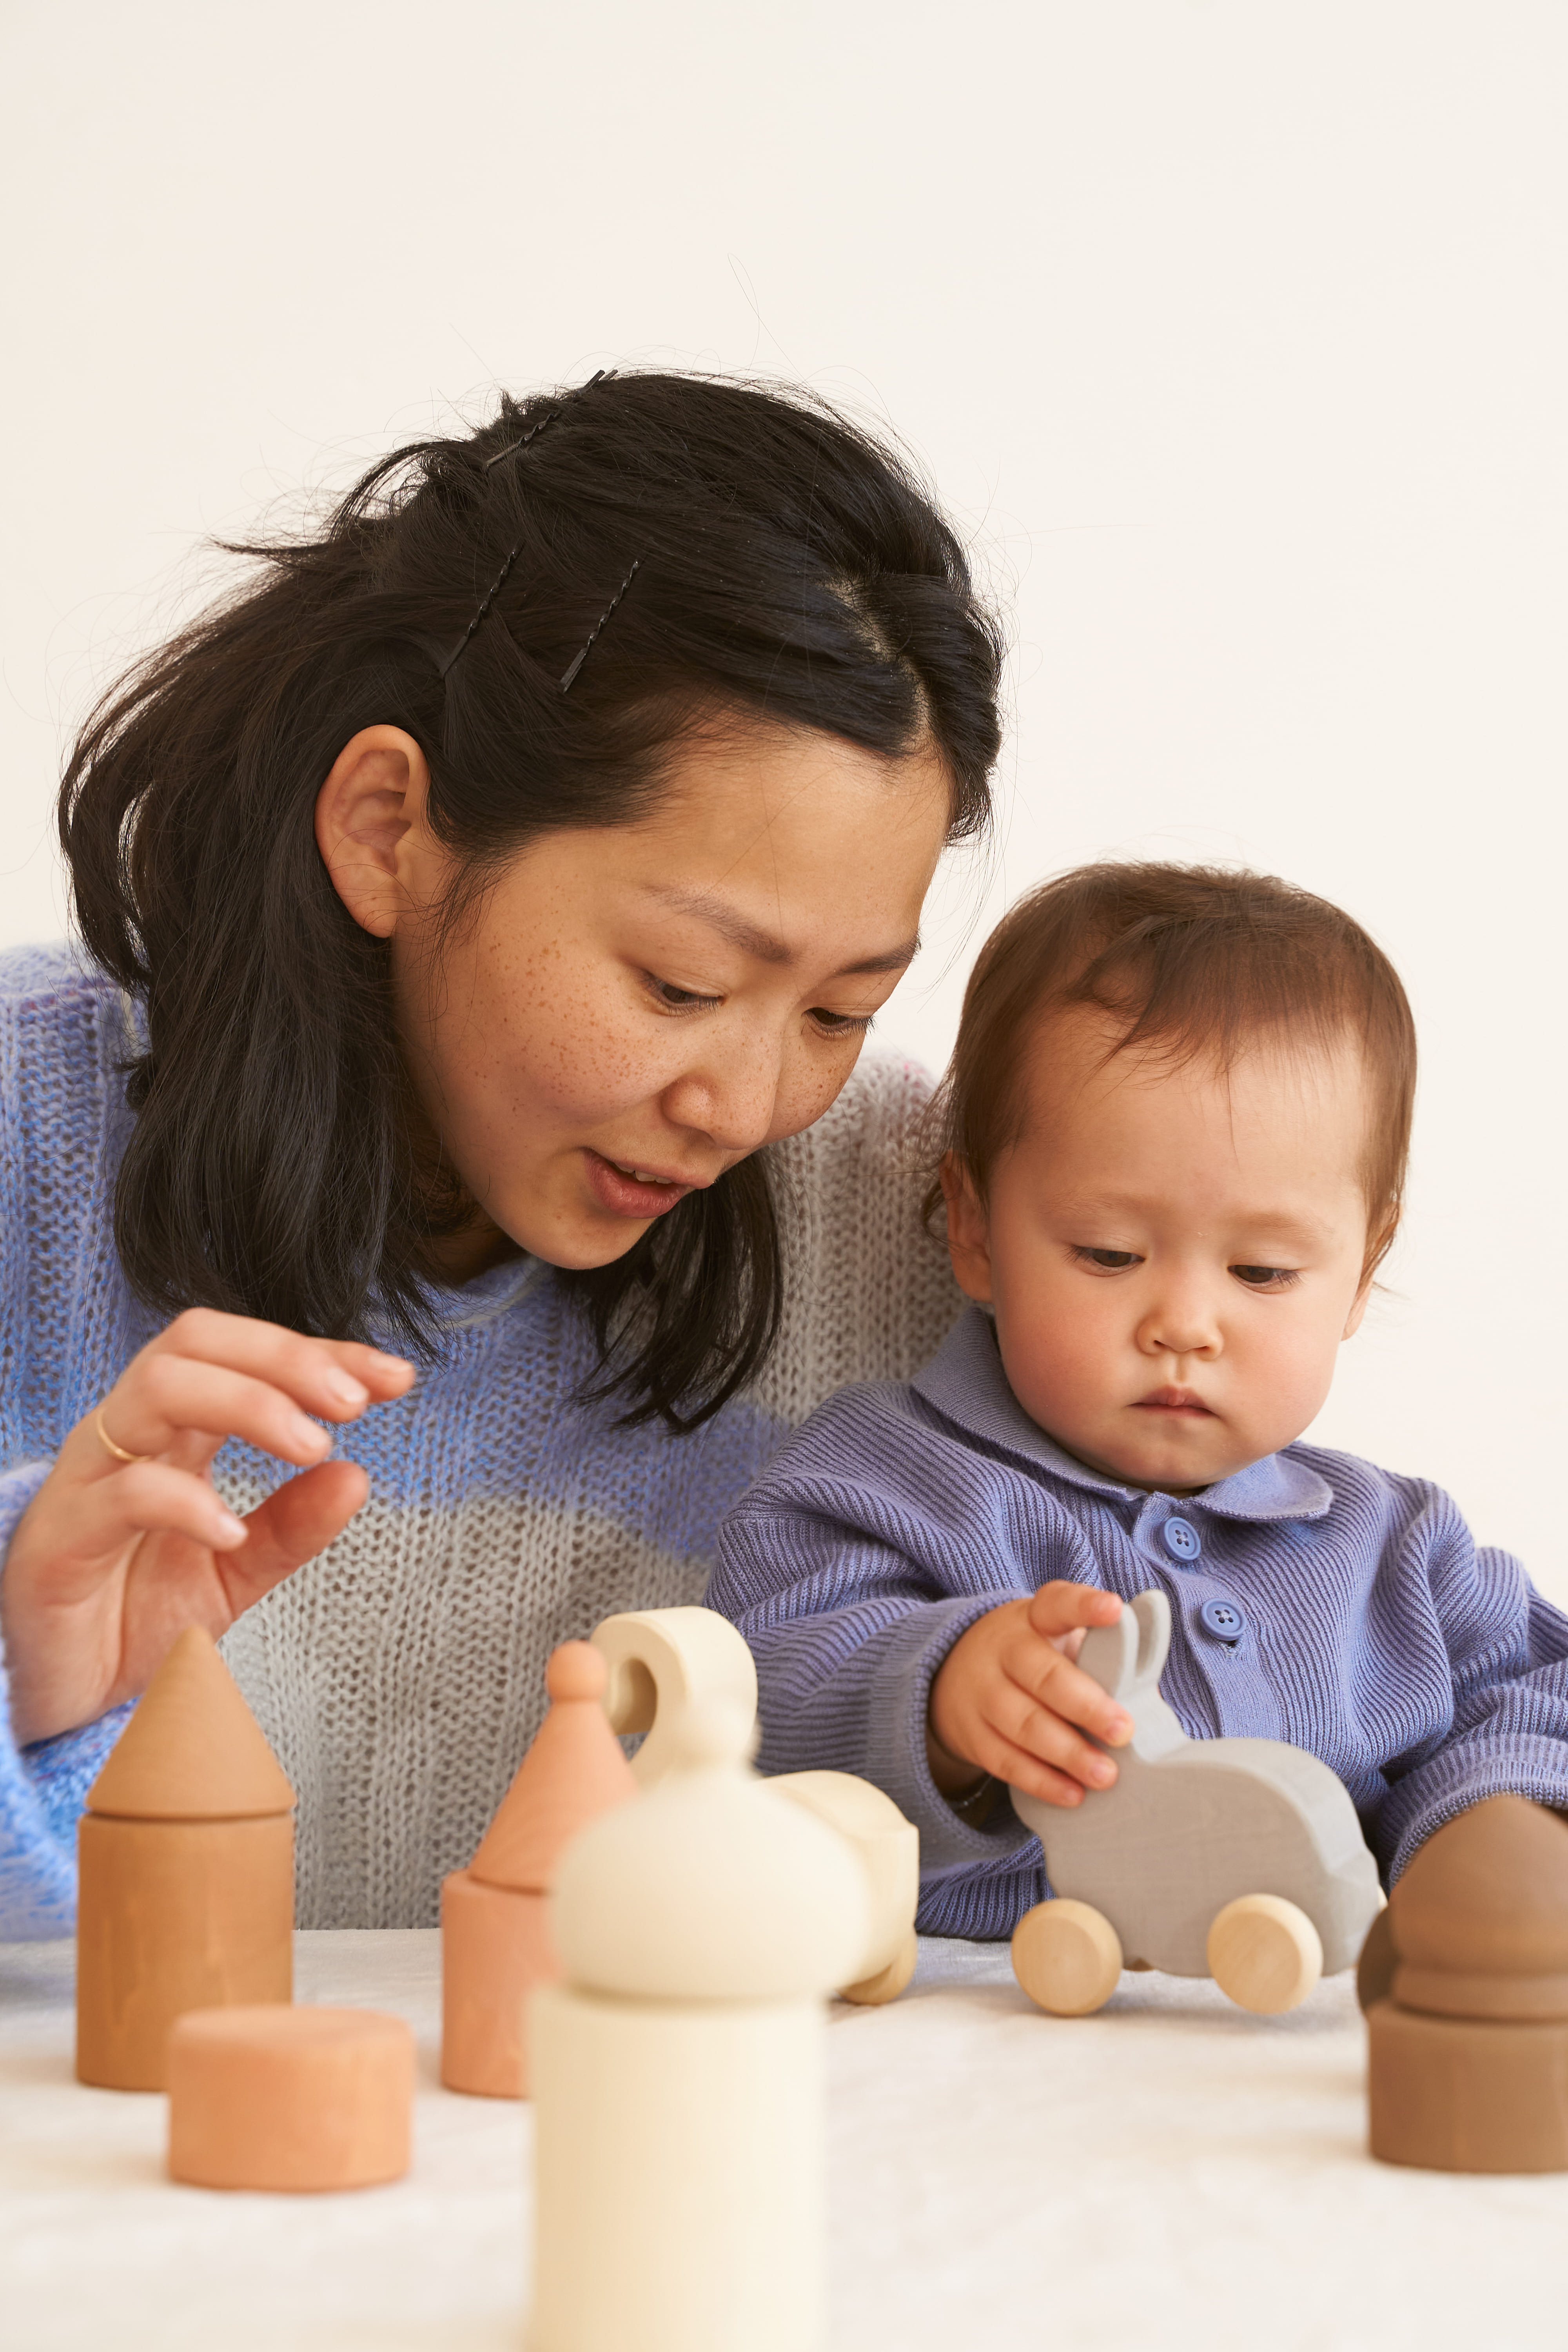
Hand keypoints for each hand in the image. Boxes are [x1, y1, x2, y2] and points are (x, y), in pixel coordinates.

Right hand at [0, 1309, 414, 1745]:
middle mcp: (127, 1437)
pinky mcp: (61, 1537)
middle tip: (353, 1402)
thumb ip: (291, 1527)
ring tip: (312, 1446)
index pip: (244, 1355)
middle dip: (284, 1357)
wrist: (59, 1697)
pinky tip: (233, 1531)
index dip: (320, 1354)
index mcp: (172, 1432)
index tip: (394, 1378)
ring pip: (158, 1389)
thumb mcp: (234, 1571)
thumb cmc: (130, 1620)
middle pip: (196, 1343)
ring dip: (247, 1403)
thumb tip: (357, 1477)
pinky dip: (188, 1501)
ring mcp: (88, 1478)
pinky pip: (123, 1492)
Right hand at [928, 1582, 1132, 1808]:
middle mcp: (1004, 1649)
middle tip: (1123, 1731)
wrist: (956, 1672)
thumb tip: (1150, 1698)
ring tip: (1105, 1775)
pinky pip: (1006, 1761)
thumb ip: (1102, 1657)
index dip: (1085, 1606)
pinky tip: (1072, 1794)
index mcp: (1035, 1618)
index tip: (1113, 1609)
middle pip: (1043, 1675)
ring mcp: (982, 1692)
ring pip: (1023, 1723)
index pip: (1058, 1603)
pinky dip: (1041, 1781)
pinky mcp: (972, 1734)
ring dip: (1068, 1753)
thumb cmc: (1034, 1659)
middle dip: (1085, 1705)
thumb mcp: (1058, 1639)